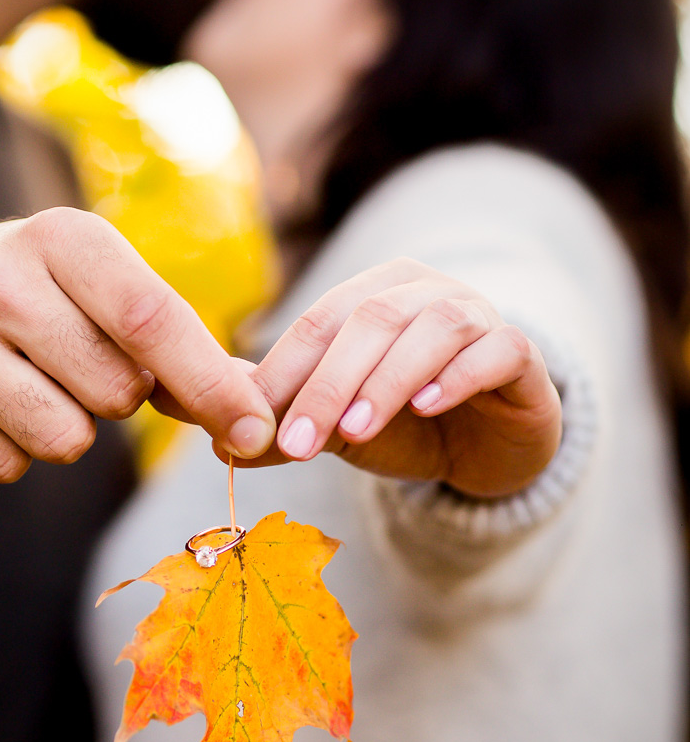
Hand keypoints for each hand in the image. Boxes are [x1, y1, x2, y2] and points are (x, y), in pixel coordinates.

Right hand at [0, 209, 275, 481]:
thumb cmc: (41, 297)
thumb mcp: (104, 288)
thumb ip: (179, 345)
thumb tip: (257, 417)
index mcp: (62, 237)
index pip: (152, 319)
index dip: (211, 385)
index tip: (256, 434)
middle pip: (113, 392)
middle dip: (118, 400)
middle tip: (79, 368)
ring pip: (60, 438)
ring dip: (65, 432)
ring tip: (33, 387)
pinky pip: (2, 465)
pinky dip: (11, 453)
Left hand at [225, 259, 561, 498]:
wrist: (487, 449)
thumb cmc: (405, 425)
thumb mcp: (337, 427)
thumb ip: (288, 424)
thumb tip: (220, 443)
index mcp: (374, 293)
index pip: (320, 321)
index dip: (284, 370)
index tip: (252, 425)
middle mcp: (427, 292)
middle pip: (372, 320)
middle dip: (327, 383)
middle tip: (296, 442)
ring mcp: (480, 315)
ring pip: (434, 329)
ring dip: (388, 379)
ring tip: (355, 430)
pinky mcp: (522, 353)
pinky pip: (497, 349)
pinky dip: (460, 375)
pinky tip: (428, 405)